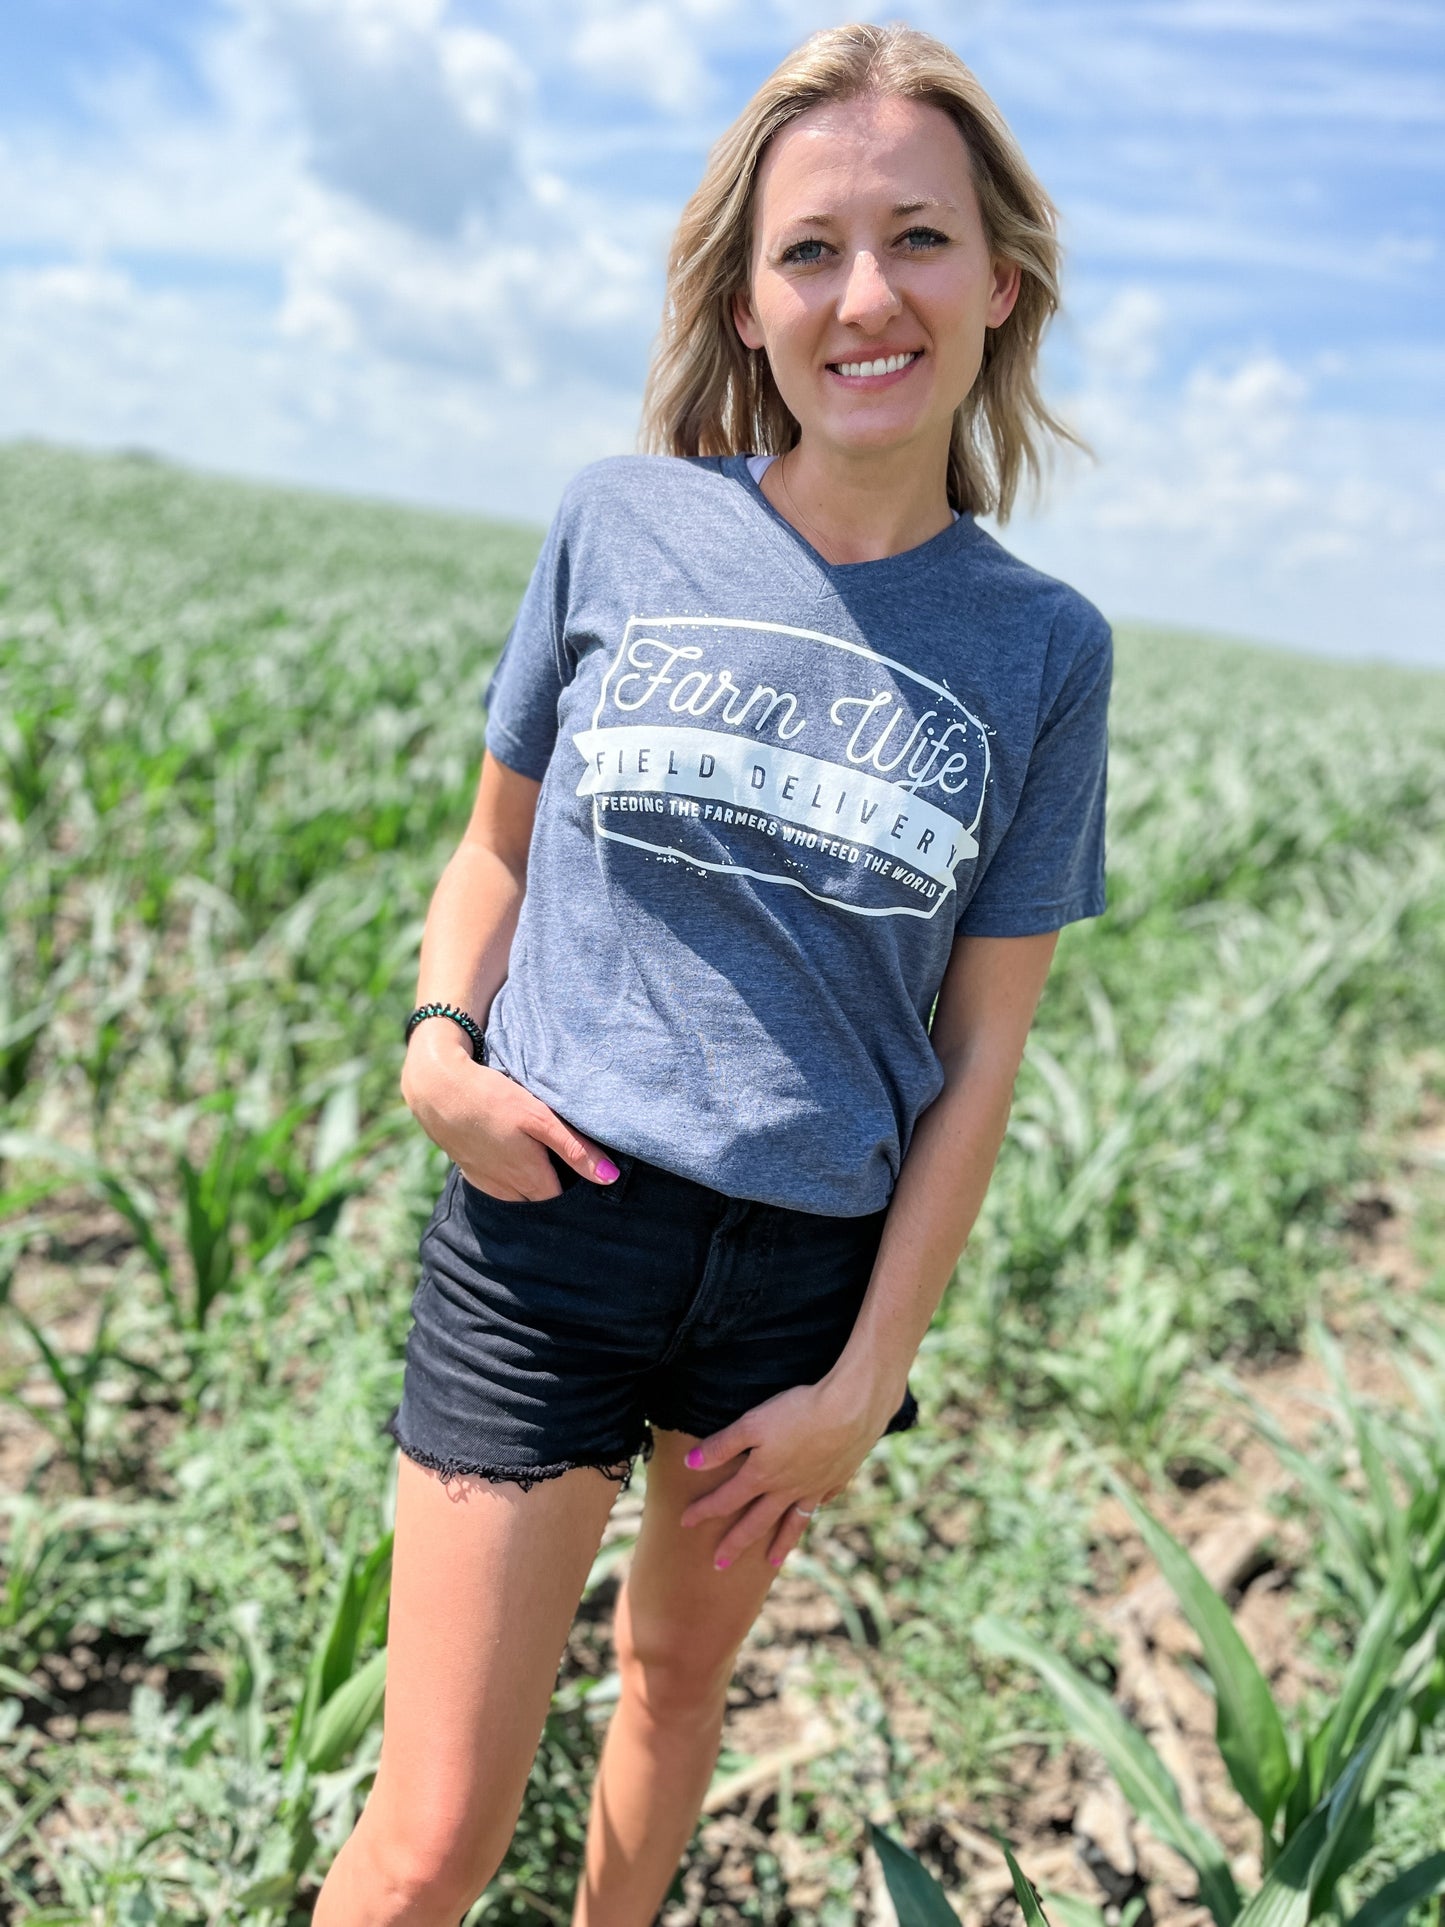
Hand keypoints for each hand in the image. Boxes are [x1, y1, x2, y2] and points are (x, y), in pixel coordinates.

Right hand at [400, 1023, 618, 1200]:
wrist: (437, 1088)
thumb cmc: (492, 1099)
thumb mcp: (539, 1118)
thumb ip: (576, 1149)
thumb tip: (610, 1178)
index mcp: (530, 1180)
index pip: (563, 1202)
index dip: (578, 1190)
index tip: (589, 1174)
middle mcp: (508, 1190)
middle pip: (541, 1201)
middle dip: (556, 1191)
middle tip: (569, 1165)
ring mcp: (485, 1181)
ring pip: (517, 1195)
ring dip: (531, 1185)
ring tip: (544, 1160)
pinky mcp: (468, 1169)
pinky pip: (496, 1185)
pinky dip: (508, 1178)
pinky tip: (512, 1156)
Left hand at [679, 1374, 895, 1569]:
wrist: (851, 1410)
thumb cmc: (798, 1412)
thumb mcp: (752, 1423)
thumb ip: (722, 1446)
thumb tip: (690, 1464)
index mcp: (762, 1476)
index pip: (725, 1501)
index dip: (703, 1511)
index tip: (684, 1523)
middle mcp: (787, 1490)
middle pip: (756, 1523)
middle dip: (735, 1544)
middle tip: (719, 1564)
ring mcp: (814, 1488)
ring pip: (792, 1524)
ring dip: (779, 1545)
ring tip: (771, 1564)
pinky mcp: (836, 1479)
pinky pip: (819, 1505)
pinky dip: (811, 1514)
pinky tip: (809, 1515)